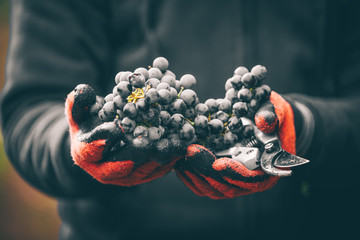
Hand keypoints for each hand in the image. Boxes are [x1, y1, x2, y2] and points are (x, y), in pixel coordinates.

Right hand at [65, 84, 181, 185]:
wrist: (98, 146)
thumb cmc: (87, 125)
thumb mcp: (78, 112)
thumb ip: (78, 102)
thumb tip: (82, 90)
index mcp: (86, 155)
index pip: (91, 150)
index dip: (101, 140)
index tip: (115, 129)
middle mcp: (105, 171)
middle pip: (122, 166)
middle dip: (137, 154)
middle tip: (150, 143)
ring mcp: (124, 177)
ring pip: (143, 171)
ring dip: (159, 159)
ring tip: (173, 145)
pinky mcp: (142, 176)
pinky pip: (156, 171)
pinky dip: (169, 160)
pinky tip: (181, 147)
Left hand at [175, 91, 295, 198]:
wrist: (268, 124)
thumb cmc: (275, 118)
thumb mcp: (278, 112)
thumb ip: (273, 116)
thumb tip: (263, 119)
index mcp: (269, 170)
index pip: (251, 179)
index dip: (235, 173)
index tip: (218, 163)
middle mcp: (250, 181)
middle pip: (226, 186)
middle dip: (207, 171)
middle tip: (190, 153)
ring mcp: (233, 181)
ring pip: (212, 188)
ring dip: (195, 175)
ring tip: (180, 159)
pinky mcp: (220, 177)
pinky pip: (204, 183)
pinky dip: (191, 176)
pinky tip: (179, 163)